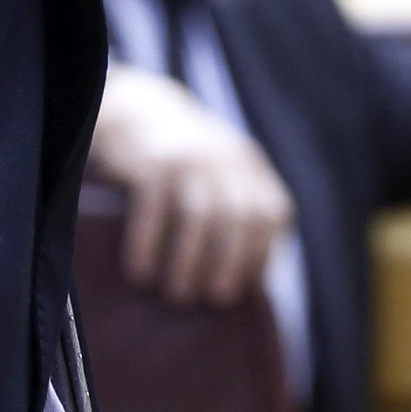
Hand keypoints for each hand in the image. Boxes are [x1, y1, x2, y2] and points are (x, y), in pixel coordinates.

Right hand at [87, 65, 294, 305]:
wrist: (139, 110)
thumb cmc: (183, 165)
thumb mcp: (220, 177)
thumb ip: (237, 213)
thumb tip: (249, 287)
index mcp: (250, 167)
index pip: (271, 214)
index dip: (262, 254)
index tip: (245, 291)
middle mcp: (227, 158)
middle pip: (239, 218)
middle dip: (230, 264)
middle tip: (216, 301)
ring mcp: (190, 157)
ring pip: (199, 216)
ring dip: (189, 262)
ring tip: (178, 296)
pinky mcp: (152, 160)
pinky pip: (153, 208)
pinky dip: (148, 244)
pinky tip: (140, 272)